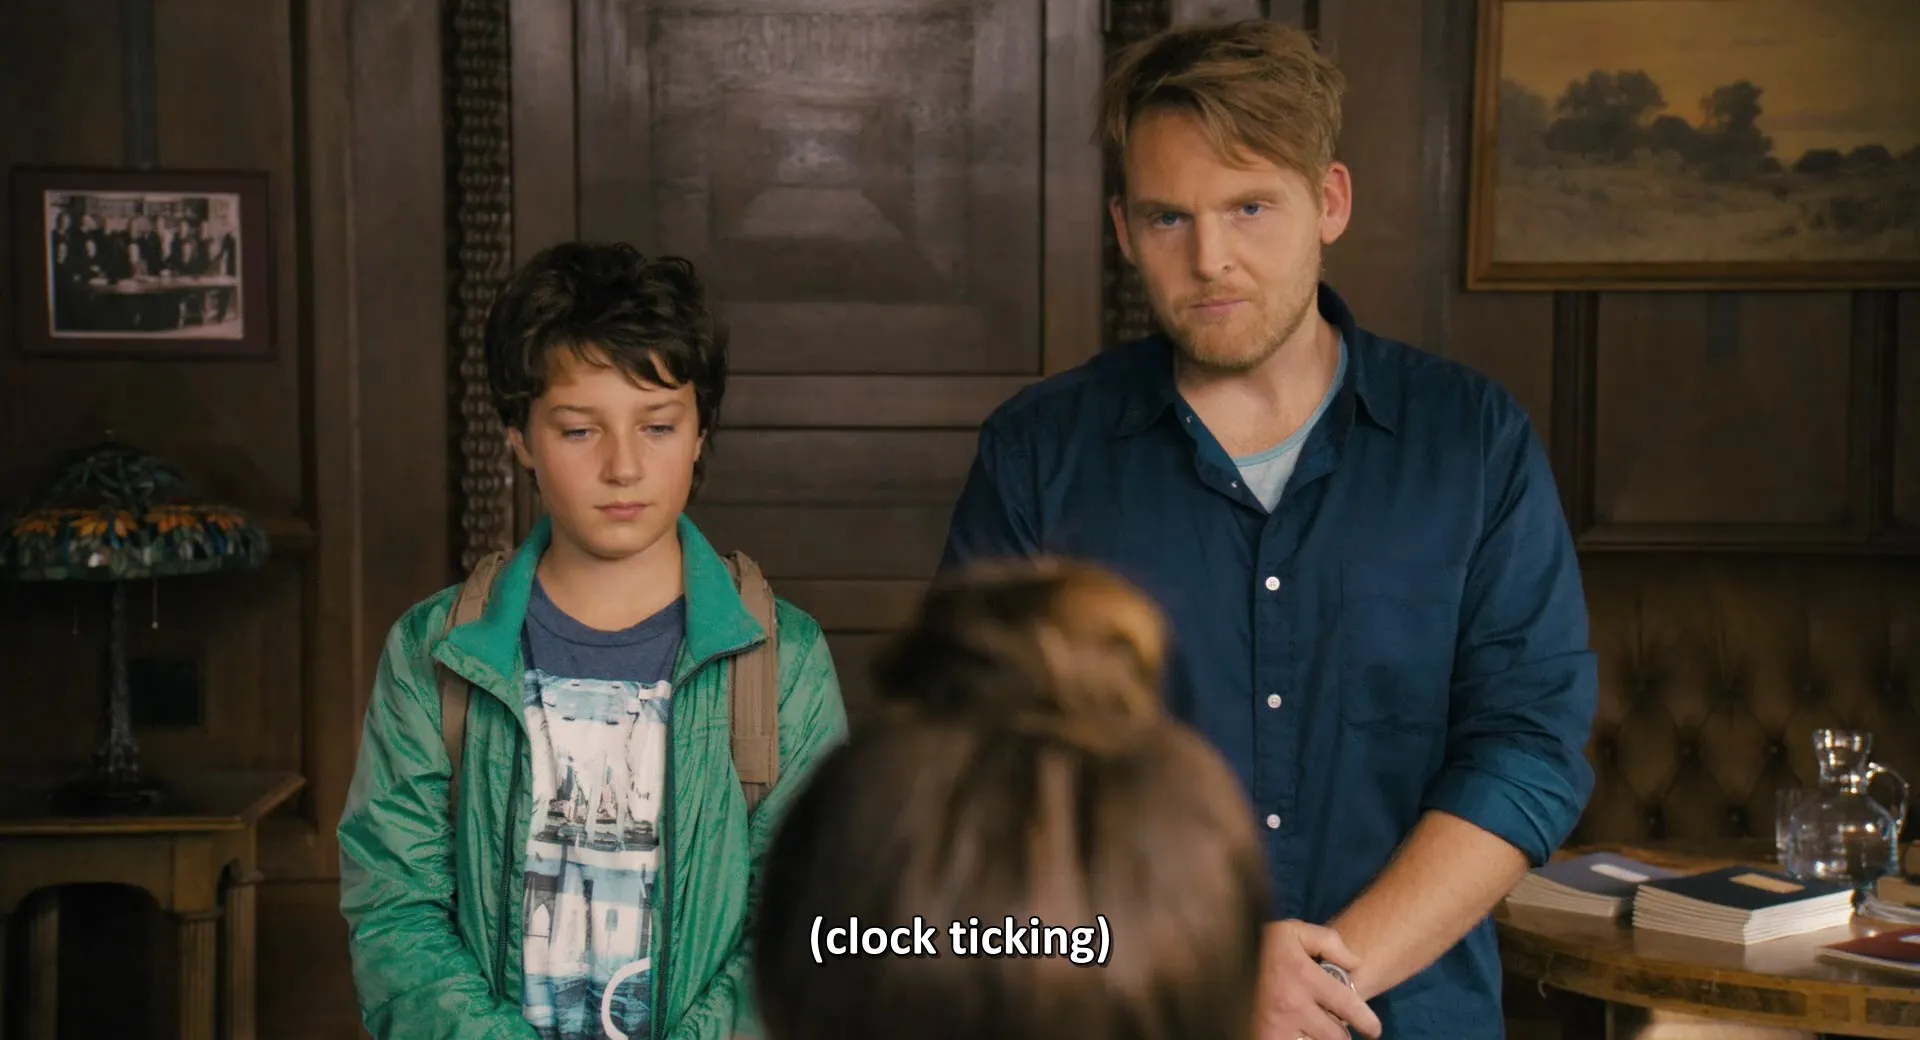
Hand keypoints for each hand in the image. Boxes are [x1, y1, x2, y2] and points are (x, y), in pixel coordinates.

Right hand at [1255, 920, 1382, 1039]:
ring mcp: (1274, 1027)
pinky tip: (1295, 1032)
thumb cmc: (1257, 944)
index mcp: (1304, 977)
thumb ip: (1329, 942)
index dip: (1368, 1022)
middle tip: (1336, 1028)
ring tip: (1312, 1029)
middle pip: (1336, 1038)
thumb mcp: (1293, 931)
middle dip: (1340, 1034)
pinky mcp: (1259, 1036)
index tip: (1373, 1029)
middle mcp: (1291, 1006)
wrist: (1213, 954)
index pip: (1349, 1007)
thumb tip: (1357, 962)